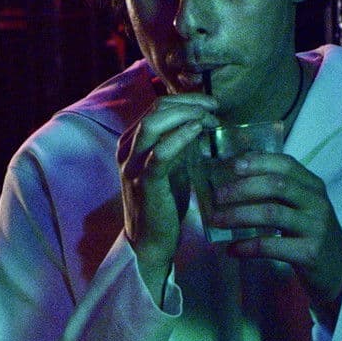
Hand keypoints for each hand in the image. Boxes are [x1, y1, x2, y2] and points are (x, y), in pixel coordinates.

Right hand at [117, 93, 217, 299]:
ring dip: (185, 115)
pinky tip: (197, 131)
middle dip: (189, 103)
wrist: (151, 240)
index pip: (157, 106)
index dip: (186, 100)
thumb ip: (179, 142)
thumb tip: (201, 118)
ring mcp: (133, 165)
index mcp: (132, 142)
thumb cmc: (163, 202)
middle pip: (156, 110)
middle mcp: (127, 149)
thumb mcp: (172, 165)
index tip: (211, 105)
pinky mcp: (144, 182)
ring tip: (208, 118)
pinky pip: (160, 153)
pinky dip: (180, 137)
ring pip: (153, 125)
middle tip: (214, 108)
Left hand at [209, 152, 341, 324]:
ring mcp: (315, 227)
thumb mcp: (301, 206)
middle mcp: (316, 202)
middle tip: (217, 197)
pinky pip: (272, 245)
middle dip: (242, 188)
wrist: (339, 269)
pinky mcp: (309, 253)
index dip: (258, 162)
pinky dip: (247, 246)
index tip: (232, 166)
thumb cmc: (310, 233)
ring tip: (216, 221)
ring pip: (271, 213)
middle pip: (276, 185)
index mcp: (313, 186)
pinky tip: (232, 249)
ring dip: (238, 215)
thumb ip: (279, 190)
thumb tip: (235, 173)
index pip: (286, 164)